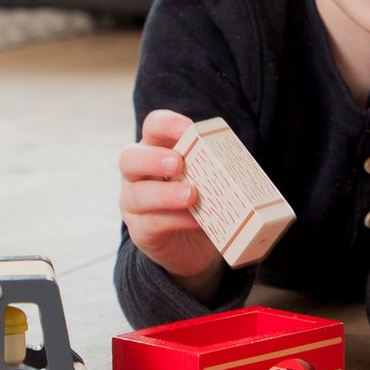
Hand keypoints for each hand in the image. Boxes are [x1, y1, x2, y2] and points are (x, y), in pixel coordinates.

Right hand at [119, 109, 223, 300]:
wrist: (194, 244)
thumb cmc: (201, 201)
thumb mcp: (209, 179)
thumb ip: (215, 167)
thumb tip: (239, 164)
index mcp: (156, 150)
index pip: (153, 127)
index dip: (166, 124)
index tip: (188, 128)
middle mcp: (138, 174)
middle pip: (129, 158)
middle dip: (153, 158)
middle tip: (178, 163)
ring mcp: (134, 203)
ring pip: (137, 195)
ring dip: (165, 194)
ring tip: (190, 195)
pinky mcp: (141, 231)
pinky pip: (152, 224)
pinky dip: (176, 220)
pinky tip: (196, 221)